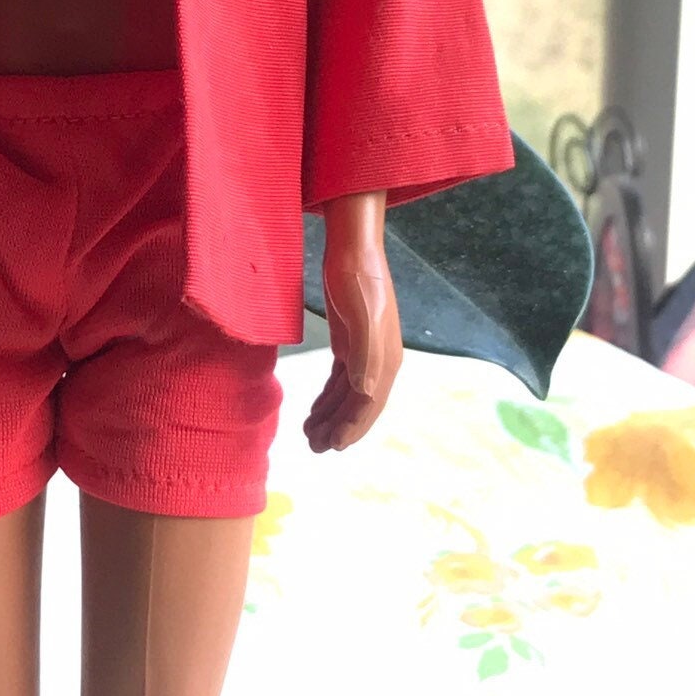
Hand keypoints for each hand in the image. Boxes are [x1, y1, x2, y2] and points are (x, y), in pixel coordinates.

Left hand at [304, 191, 401, 453]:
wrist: (353, 248)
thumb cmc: (356, 279)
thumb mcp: (360, 314)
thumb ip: (365, 353)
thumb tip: (365, 391)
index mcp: (385, 358)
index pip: (368, 404)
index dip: (351, 427)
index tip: (332, 447)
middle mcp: (378, 360)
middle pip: (358, 405)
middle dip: (338, 428)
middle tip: (313, 447)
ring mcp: (363, 351)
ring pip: (347, 395)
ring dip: (330, 416)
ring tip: (309, 434)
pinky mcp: (348, 342)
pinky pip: (339, 379)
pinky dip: (328, 398)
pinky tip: (314, 410)